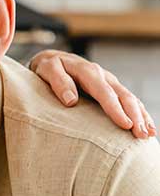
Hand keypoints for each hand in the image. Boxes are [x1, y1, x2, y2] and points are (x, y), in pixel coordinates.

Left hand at [30, 50, 154, 138]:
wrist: (52, 60)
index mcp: (88, 71)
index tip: (125, 124)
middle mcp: (103, 76)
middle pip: (123, 96)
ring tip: (148, 134)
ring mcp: (109, 82)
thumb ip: (58, 82)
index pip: (104, 92)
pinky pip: (128, 101)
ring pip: (130, 99)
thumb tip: (71, 100)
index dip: (115, 109)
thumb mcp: (48, 69)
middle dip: (134, 115)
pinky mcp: (111, 89)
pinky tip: (146, 127)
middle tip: (141, 135)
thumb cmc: (48, 67)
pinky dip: (139, 113)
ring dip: (141, 116)